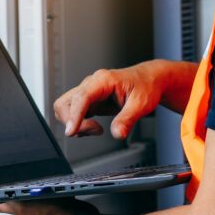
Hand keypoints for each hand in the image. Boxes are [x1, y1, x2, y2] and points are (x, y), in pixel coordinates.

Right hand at [52, 60, 197, 139]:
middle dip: (73, 122)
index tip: (71, 131)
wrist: (149, 81)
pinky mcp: (89, 101)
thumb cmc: (146, 87)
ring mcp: (88, 93)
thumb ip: (127, 119)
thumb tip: (117, 134)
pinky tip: (95, 129)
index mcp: (103, 80)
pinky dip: (80, 125)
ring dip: (76, 124)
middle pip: (65, 103)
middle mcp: (91, 84)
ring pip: (65, 109)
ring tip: (96, 130)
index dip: (74, 115)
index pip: (81, 97)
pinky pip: (74, 114)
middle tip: (96, 131)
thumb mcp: (141, 104)